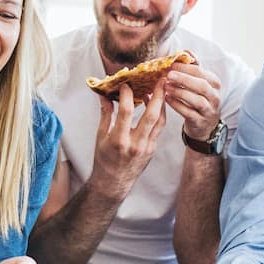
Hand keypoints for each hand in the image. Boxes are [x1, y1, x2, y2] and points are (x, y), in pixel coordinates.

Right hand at [88, 82, 167, 198]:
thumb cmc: (104, 160)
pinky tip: (157, 105)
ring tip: (162, 89)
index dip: (127, 94)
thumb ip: (105, 115)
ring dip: (162, 104)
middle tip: (160, 80)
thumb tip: (104, 96)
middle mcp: (135, 143)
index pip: (126, 111)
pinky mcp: (152, 149)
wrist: (113, 183)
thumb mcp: (100, 136)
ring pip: (160, 121)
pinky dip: (159, 115)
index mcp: (119, 139)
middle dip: (158, 96)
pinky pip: (159, 129)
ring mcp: (146, 147)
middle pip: (151, 115)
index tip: (126, 84)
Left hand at [164, 63, 222, 141]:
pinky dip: (178, 106)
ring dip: (180, 92)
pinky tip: (167, 99)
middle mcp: (215, 96)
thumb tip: (186, 50)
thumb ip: (193, 67)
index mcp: (214, 83)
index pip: (201, 72)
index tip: (171, 64)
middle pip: (202, 85)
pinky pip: (189, 113)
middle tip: (169, 75)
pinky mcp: (200, 122)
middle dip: (184, 79)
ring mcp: (209, 110)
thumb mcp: (199, 82)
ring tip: (167, 87)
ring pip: (197, 100)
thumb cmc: (199, 98)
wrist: (205, 124)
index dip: (185, 68)